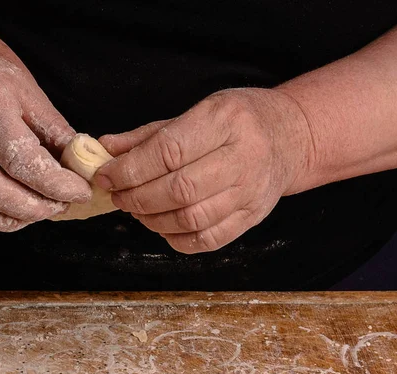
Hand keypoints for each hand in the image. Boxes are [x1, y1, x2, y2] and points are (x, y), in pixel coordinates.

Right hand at [0, 21, 90, 230]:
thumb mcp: (33, 95)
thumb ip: (58, 135)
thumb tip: (83, 170)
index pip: (22, 161)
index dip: (55, 184)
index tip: (80, 192)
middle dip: (38, 207)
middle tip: (63, 205)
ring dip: (16, 218)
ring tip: (42, 210)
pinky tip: (14, 215)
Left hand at [95, 88, 313, 252]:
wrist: (290, 138)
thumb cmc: (239, 121)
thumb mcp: (198, 111)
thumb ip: (150, 134)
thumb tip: (106, 149)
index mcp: (224, 121)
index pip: (168, 151)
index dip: (130, 169)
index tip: (106, 176)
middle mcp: (242, 158)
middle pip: (178, 189)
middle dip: (137, 197)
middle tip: (119, 196)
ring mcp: (250, 193)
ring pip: (190, 219)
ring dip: (152, 220)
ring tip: (137, 210)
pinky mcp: (251, 218)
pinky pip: (207, 240)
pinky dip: (176, 239)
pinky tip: (162, 226)